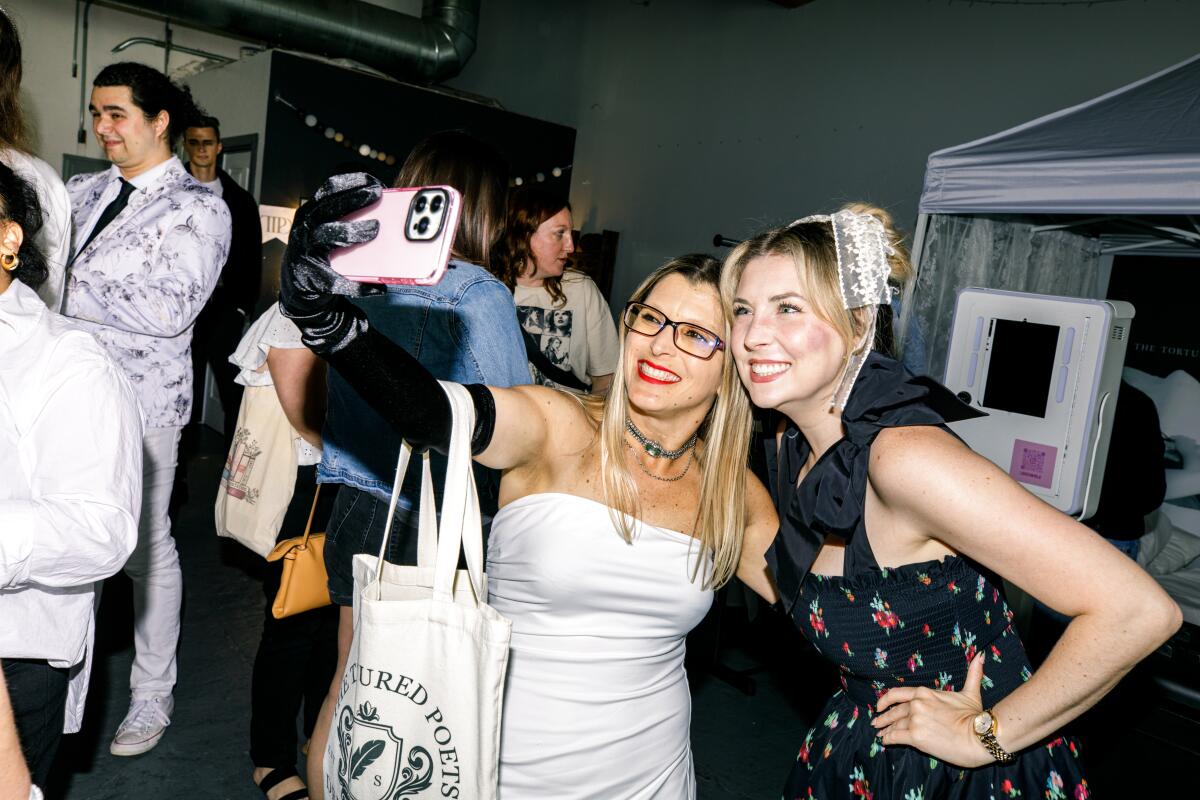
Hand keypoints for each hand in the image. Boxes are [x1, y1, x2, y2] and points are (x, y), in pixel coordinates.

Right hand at [279, 172, 384, 319]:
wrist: (298, 283)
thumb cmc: (321, 250)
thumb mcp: (328, 229)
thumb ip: (349, 219)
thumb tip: (389, 214)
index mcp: (313, 212)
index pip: (329, 189)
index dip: (350, 182)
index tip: (373, 181)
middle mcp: (306, 227)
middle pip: (328, 208)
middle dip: (353, 199)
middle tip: (377, 195)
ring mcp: (306, 251)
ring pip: (328, 236)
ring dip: (353, 231)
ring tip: (376, 229)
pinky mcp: (312, 276)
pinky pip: (337, 280)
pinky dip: (358, 285)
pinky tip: (378, 288)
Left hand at [872, 653, 992, 767]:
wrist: (979, 736)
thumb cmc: (975, 716)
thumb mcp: (971, 692)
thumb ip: (972, 674)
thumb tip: (980, 655)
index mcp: (925, 693)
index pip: (897, 694)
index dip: (885, 700)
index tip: (879, 705)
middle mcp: (916, 704)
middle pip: (895, 711)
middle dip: (884, 717)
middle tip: (876, 721)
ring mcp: (914, 720)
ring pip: (894, 725)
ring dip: (886, 729)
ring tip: (880, 733)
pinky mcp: (915, 737)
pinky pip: (895, 737)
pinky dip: (888, 739)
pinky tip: (884, 741)